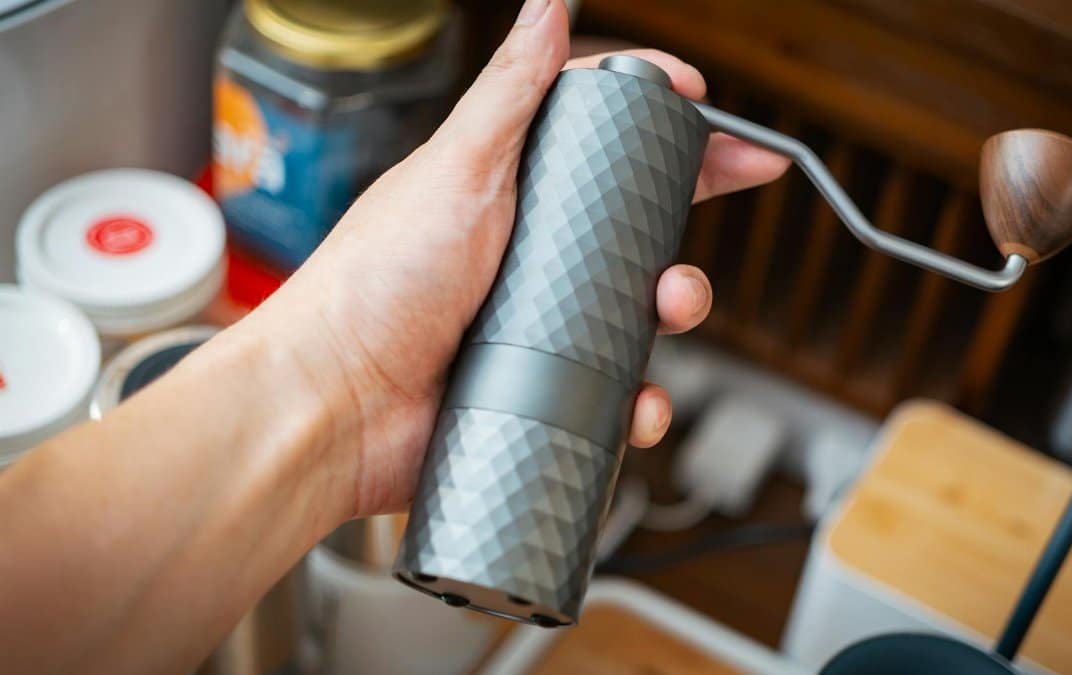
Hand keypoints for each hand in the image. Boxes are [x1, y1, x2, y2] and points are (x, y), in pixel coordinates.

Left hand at [247, 0, 787, 518]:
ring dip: (672, 310)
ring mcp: (536, 322)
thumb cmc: (373, 285)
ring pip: (636, 309)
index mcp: (509, 188)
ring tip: (667, 310)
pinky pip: (615, 390)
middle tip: (696, 226)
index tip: (711, 110)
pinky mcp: (540, 387)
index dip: (663, 121)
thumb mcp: (454, 171)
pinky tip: (638, 403)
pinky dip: (640, 400)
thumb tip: (546, 7)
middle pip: (635, 225)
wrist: (335, 408)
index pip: (603, 139)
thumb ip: (508, 93)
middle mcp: (527, 252)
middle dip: (683, 229)